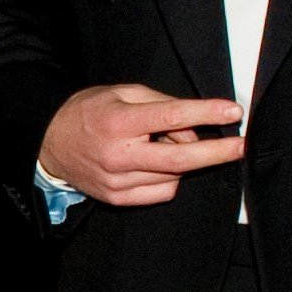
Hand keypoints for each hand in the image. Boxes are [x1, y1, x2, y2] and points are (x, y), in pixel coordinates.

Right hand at [40, 84, 244, 207]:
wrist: (50, 142)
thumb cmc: (90, 112)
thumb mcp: (123, 93)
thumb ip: (162, 106)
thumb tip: (195, 132)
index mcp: (120, 121)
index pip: (172, 117)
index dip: (207, 113)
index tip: (233, 111)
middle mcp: (119, 155)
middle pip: (180, 159)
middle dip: (217, 153)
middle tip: (240, 146)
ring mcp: (118, 182)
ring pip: (173, 175)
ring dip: (182, 160)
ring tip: (161, 143)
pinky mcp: (118, 199)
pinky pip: (161, 192)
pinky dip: (169, 178)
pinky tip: (154, 163)